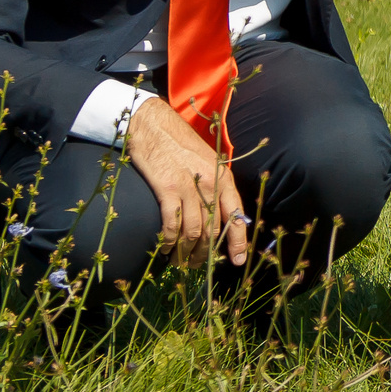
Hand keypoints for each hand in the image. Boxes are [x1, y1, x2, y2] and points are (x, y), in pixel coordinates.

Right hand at [123, 100, 249, 268]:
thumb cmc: (179, 144)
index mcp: (224, 178)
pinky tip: (166, 249)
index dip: (237, 242)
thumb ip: (214, 186)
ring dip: (187, 252)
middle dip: (207, 253)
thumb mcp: (207, 162)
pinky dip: (170, 242)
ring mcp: (189, 187)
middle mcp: (211, 184)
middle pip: (214, 229)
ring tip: (180, 262)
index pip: (236, 216)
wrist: (152, 125)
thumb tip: (218, 216)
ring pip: (194, 232)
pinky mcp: (167, 189)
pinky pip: (172, 225)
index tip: (237, 261)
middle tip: (197, 266)